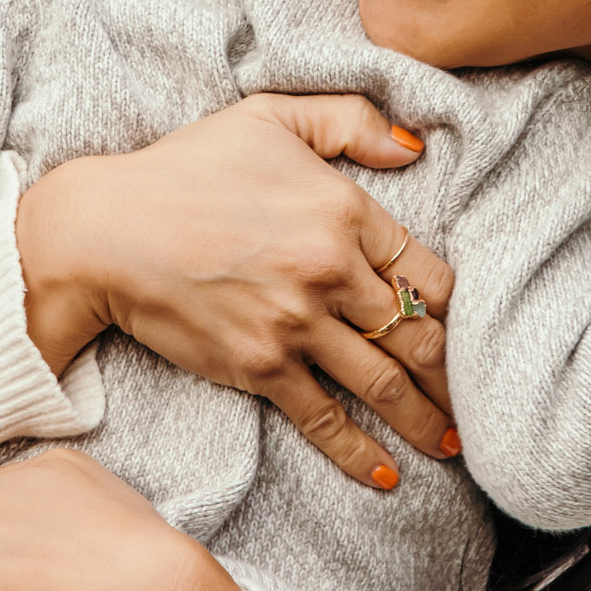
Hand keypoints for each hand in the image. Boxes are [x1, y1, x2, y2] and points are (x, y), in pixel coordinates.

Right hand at [18, 93, 459, 489]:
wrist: (105, 231)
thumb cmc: (185, 167)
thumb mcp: (270, 115)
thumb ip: (350, 120)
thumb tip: (414, 147)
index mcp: (345, 211)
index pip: (428, 270)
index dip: (460, 306)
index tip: (479, 330)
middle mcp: (330, 272)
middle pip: (418, 334)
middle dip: (457, 374)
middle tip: (486, 402)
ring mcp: (297, 325)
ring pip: (383, 382)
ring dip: (426, 419)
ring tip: (456, 444)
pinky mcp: (260, 367)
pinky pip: (324, 418)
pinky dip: (360, 453)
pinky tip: (388, 476)